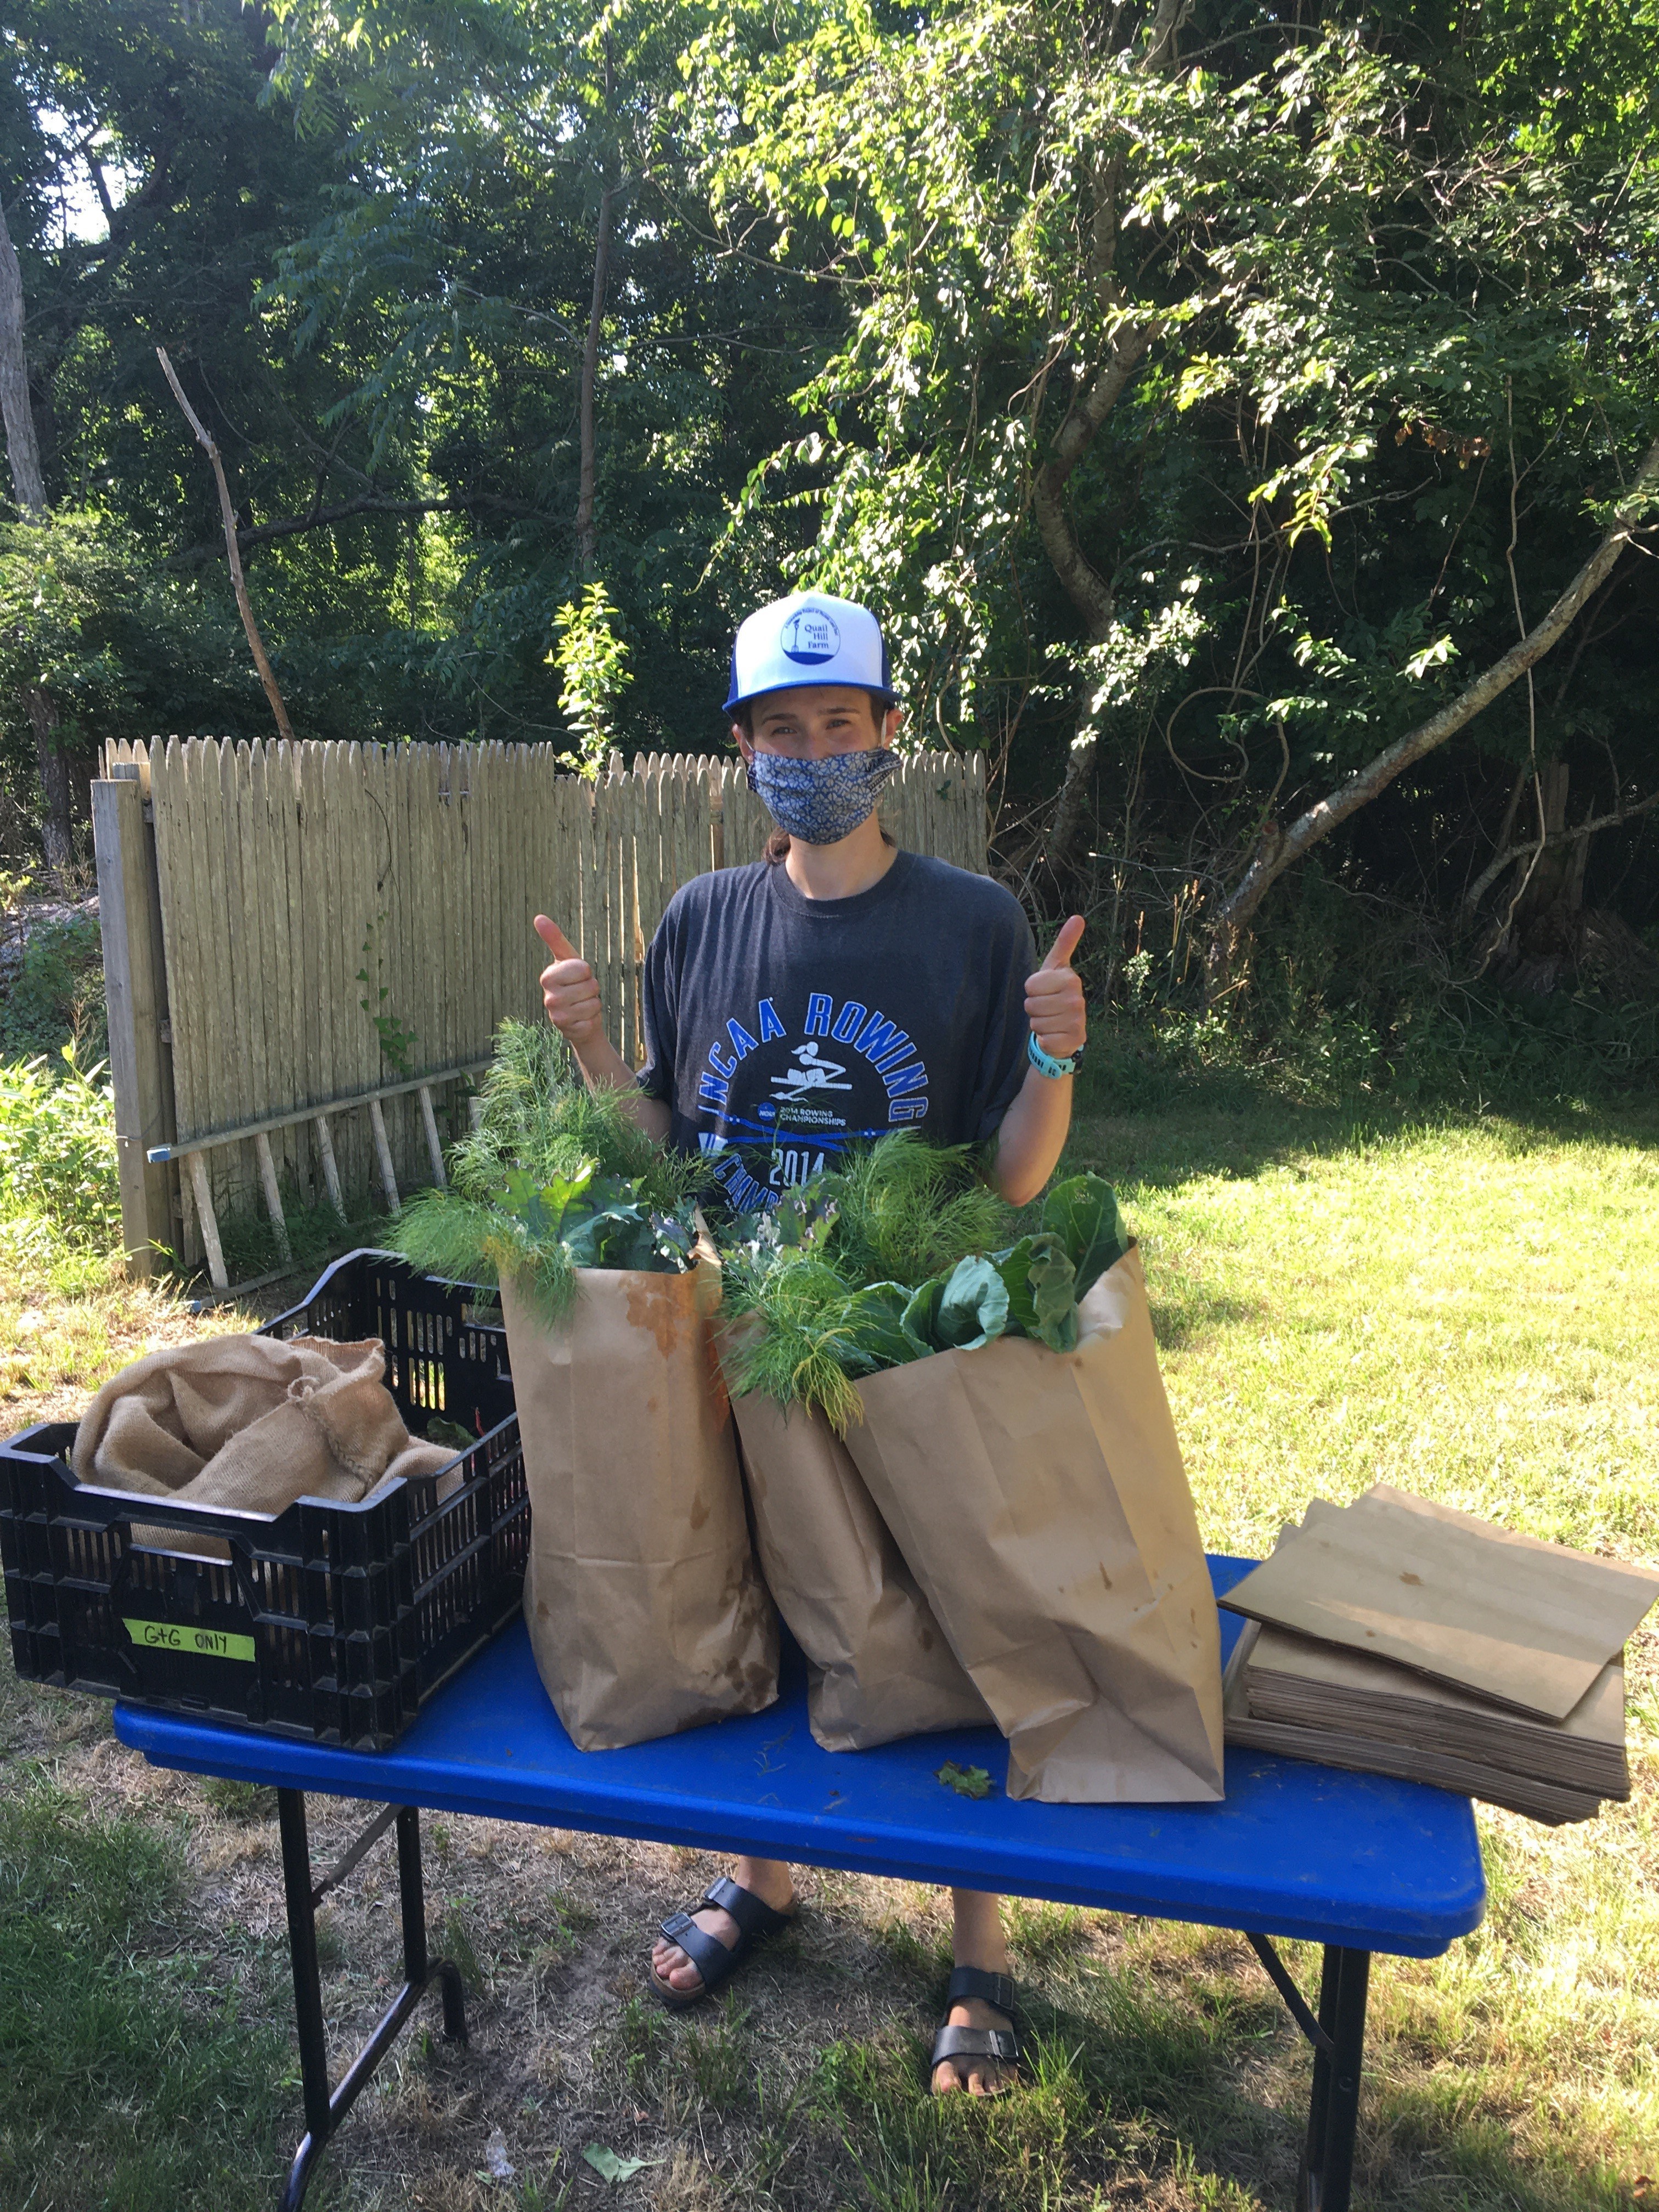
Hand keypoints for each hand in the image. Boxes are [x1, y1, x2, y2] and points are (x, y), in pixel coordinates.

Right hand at [533, 914, 604, 1052]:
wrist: (577, 1017)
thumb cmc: (573, 983)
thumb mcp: (567, 959)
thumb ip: (554, 938)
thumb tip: (538, 917)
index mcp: (548, 976)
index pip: (582, 968)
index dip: (586, 972)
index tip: (577, 976)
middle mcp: (548, 997)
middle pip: (591, 985)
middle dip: (592, 988)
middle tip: (581, 992)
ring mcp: (556, 1016)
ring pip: (594, 1003)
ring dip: (593, 1004)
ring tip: (582, 1005)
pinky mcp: (568, 1031)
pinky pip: (592, 1020)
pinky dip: (592, 1019)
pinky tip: (582, 1020)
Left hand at [1024, 914, 1085, 1060]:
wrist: (1066, 1030)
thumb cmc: (1055, 994)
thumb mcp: (1056, 968)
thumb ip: (1064, 943)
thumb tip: (1078, 917)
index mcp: (1071, 979)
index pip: (1030, 986)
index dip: (1032, 990)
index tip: (1044, 991)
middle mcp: (1078, 999)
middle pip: (1030, 1005)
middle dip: (1034, 1009)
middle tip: (1047, 1009)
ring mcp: (1078, 1021)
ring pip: (1036, 1023)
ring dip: (1039, 1024)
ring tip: (1051, 1021)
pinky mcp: (1075, 1041)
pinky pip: (1044, 1041)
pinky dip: (1045, 1040)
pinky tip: (1055, 1036)